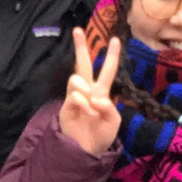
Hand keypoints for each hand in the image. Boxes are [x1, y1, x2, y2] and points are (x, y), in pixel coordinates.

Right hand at [60, 28, 123, 154]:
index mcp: (101, 92)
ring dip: (86, 89)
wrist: (88, 151)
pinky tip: (87, 114)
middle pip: (83, 64)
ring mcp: (75, 97)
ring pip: (76, 77)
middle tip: (77, 30)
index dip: (111, 56)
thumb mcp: (114, 122)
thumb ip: (109, 108)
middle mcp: (87, 91)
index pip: (107, 70)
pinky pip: (75, 96)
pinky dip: (84, 104)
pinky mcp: (66, 106)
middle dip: (80, 47)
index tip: (116, 40)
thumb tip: (96, 98)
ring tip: (92, 109)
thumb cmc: (101, 135)